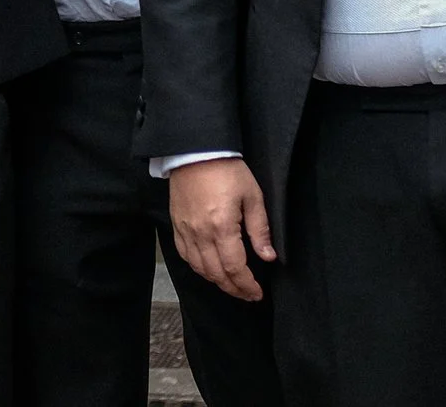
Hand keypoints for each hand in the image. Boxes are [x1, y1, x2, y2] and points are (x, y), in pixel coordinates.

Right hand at [168, 157, 275, 301]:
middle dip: (234, 289)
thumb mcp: (252, 196)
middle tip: (248, 295)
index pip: (235, 268)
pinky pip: (185, 255)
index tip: (257, 293)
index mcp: (222, 227)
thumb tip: (268, 257)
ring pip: (199, 268)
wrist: (195, 151)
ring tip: (231, 285)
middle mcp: (201, 234)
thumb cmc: (228, 170)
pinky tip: (209, 269)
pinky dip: (198, 268)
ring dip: (217, 281)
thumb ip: (260, 229)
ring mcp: (186, 230)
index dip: (247, 285)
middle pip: (216, 274)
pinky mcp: (176, 225)